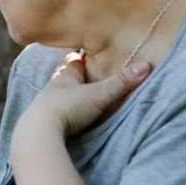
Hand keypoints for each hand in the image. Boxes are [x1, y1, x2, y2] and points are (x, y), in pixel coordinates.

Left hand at [21, 51, 151, 136]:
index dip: (81, 57)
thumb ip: (121, 82)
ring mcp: (44, 105)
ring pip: (58, 95)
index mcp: (65, 77)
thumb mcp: (99, 94)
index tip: (88, 53)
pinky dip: (61, 112)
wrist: (39, 132)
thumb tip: (146, 65)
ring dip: (67, 95)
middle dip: (74, 76)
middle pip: (65, 78)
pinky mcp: (42, 122)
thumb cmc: (68, 107)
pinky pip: (54, 114)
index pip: (74, 62)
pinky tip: (65, 117)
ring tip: (76, 95)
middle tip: (84, 73)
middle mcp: (52, 88)